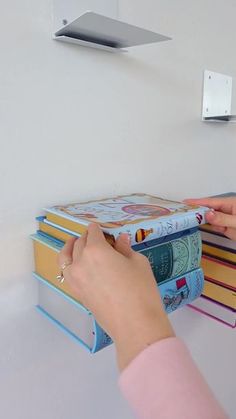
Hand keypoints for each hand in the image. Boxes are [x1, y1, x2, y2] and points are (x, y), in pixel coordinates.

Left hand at [58, 223, 173, 369]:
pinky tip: (75, 263)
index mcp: (96, 250)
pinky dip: (68, 264)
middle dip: (87, 237)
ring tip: (74, 244)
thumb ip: (125, 249)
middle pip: (80, 243)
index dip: (97, 229)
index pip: (93, 233)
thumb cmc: (141, 290)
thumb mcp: (138, 263)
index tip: (101, 228)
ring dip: (70, 248)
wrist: (135, 324)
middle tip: (96, 237)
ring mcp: (75, 279)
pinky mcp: (76, 292)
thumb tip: (120, 240)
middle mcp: (81, 262)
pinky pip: (66, 273)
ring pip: (66, 257)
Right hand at [184, 197, 235, 239]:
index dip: (197, 202)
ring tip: (190, 220)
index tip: (184, 202)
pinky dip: (211, 227)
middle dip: (197, 211)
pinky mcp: (227, 228)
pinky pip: (215, 226)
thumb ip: (222, 218)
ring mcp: (226, 219)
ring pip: (211, 219)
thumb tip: (207, 214)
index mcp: (229, 204)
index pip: (210, 202)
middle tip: (183, 212)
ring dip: (202, 220)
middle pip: (208, 209)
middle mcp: (226, 210)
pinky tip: (204, 226)